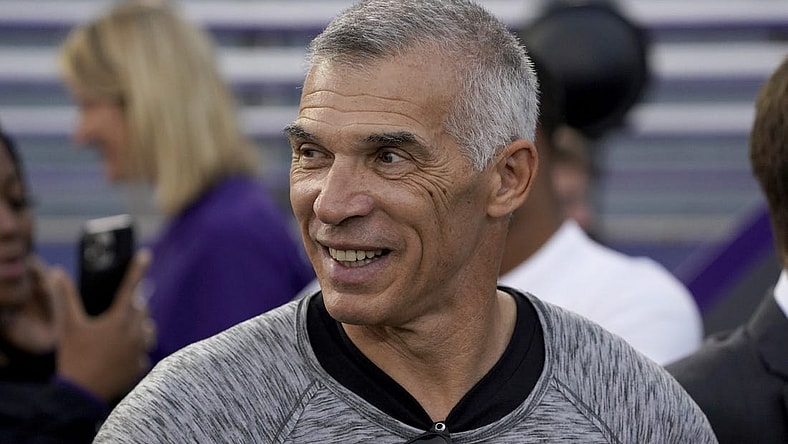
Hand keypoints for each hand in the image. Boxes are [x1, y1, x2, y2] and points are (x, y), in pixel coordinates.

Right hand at [51, 250, 154, 401]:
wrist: (80, 393)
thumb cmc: (74, 356)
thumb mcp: (68, 325)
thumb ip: (65, 297)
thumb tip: (57, 273)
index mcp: (118, 319)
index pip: (131, 287)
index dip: (138, 269)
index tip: (145, 255)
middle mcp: (134, 332)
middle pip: (142, 309)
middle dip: (134, 306)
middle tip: (121, 310)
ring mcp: (140, 350)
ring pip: (149, 330)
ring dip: (140, 326)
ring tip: (124, 332)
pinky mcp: (141, 366)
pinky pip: (144, 352)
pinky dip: (137, 351)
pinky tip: (122, 355)